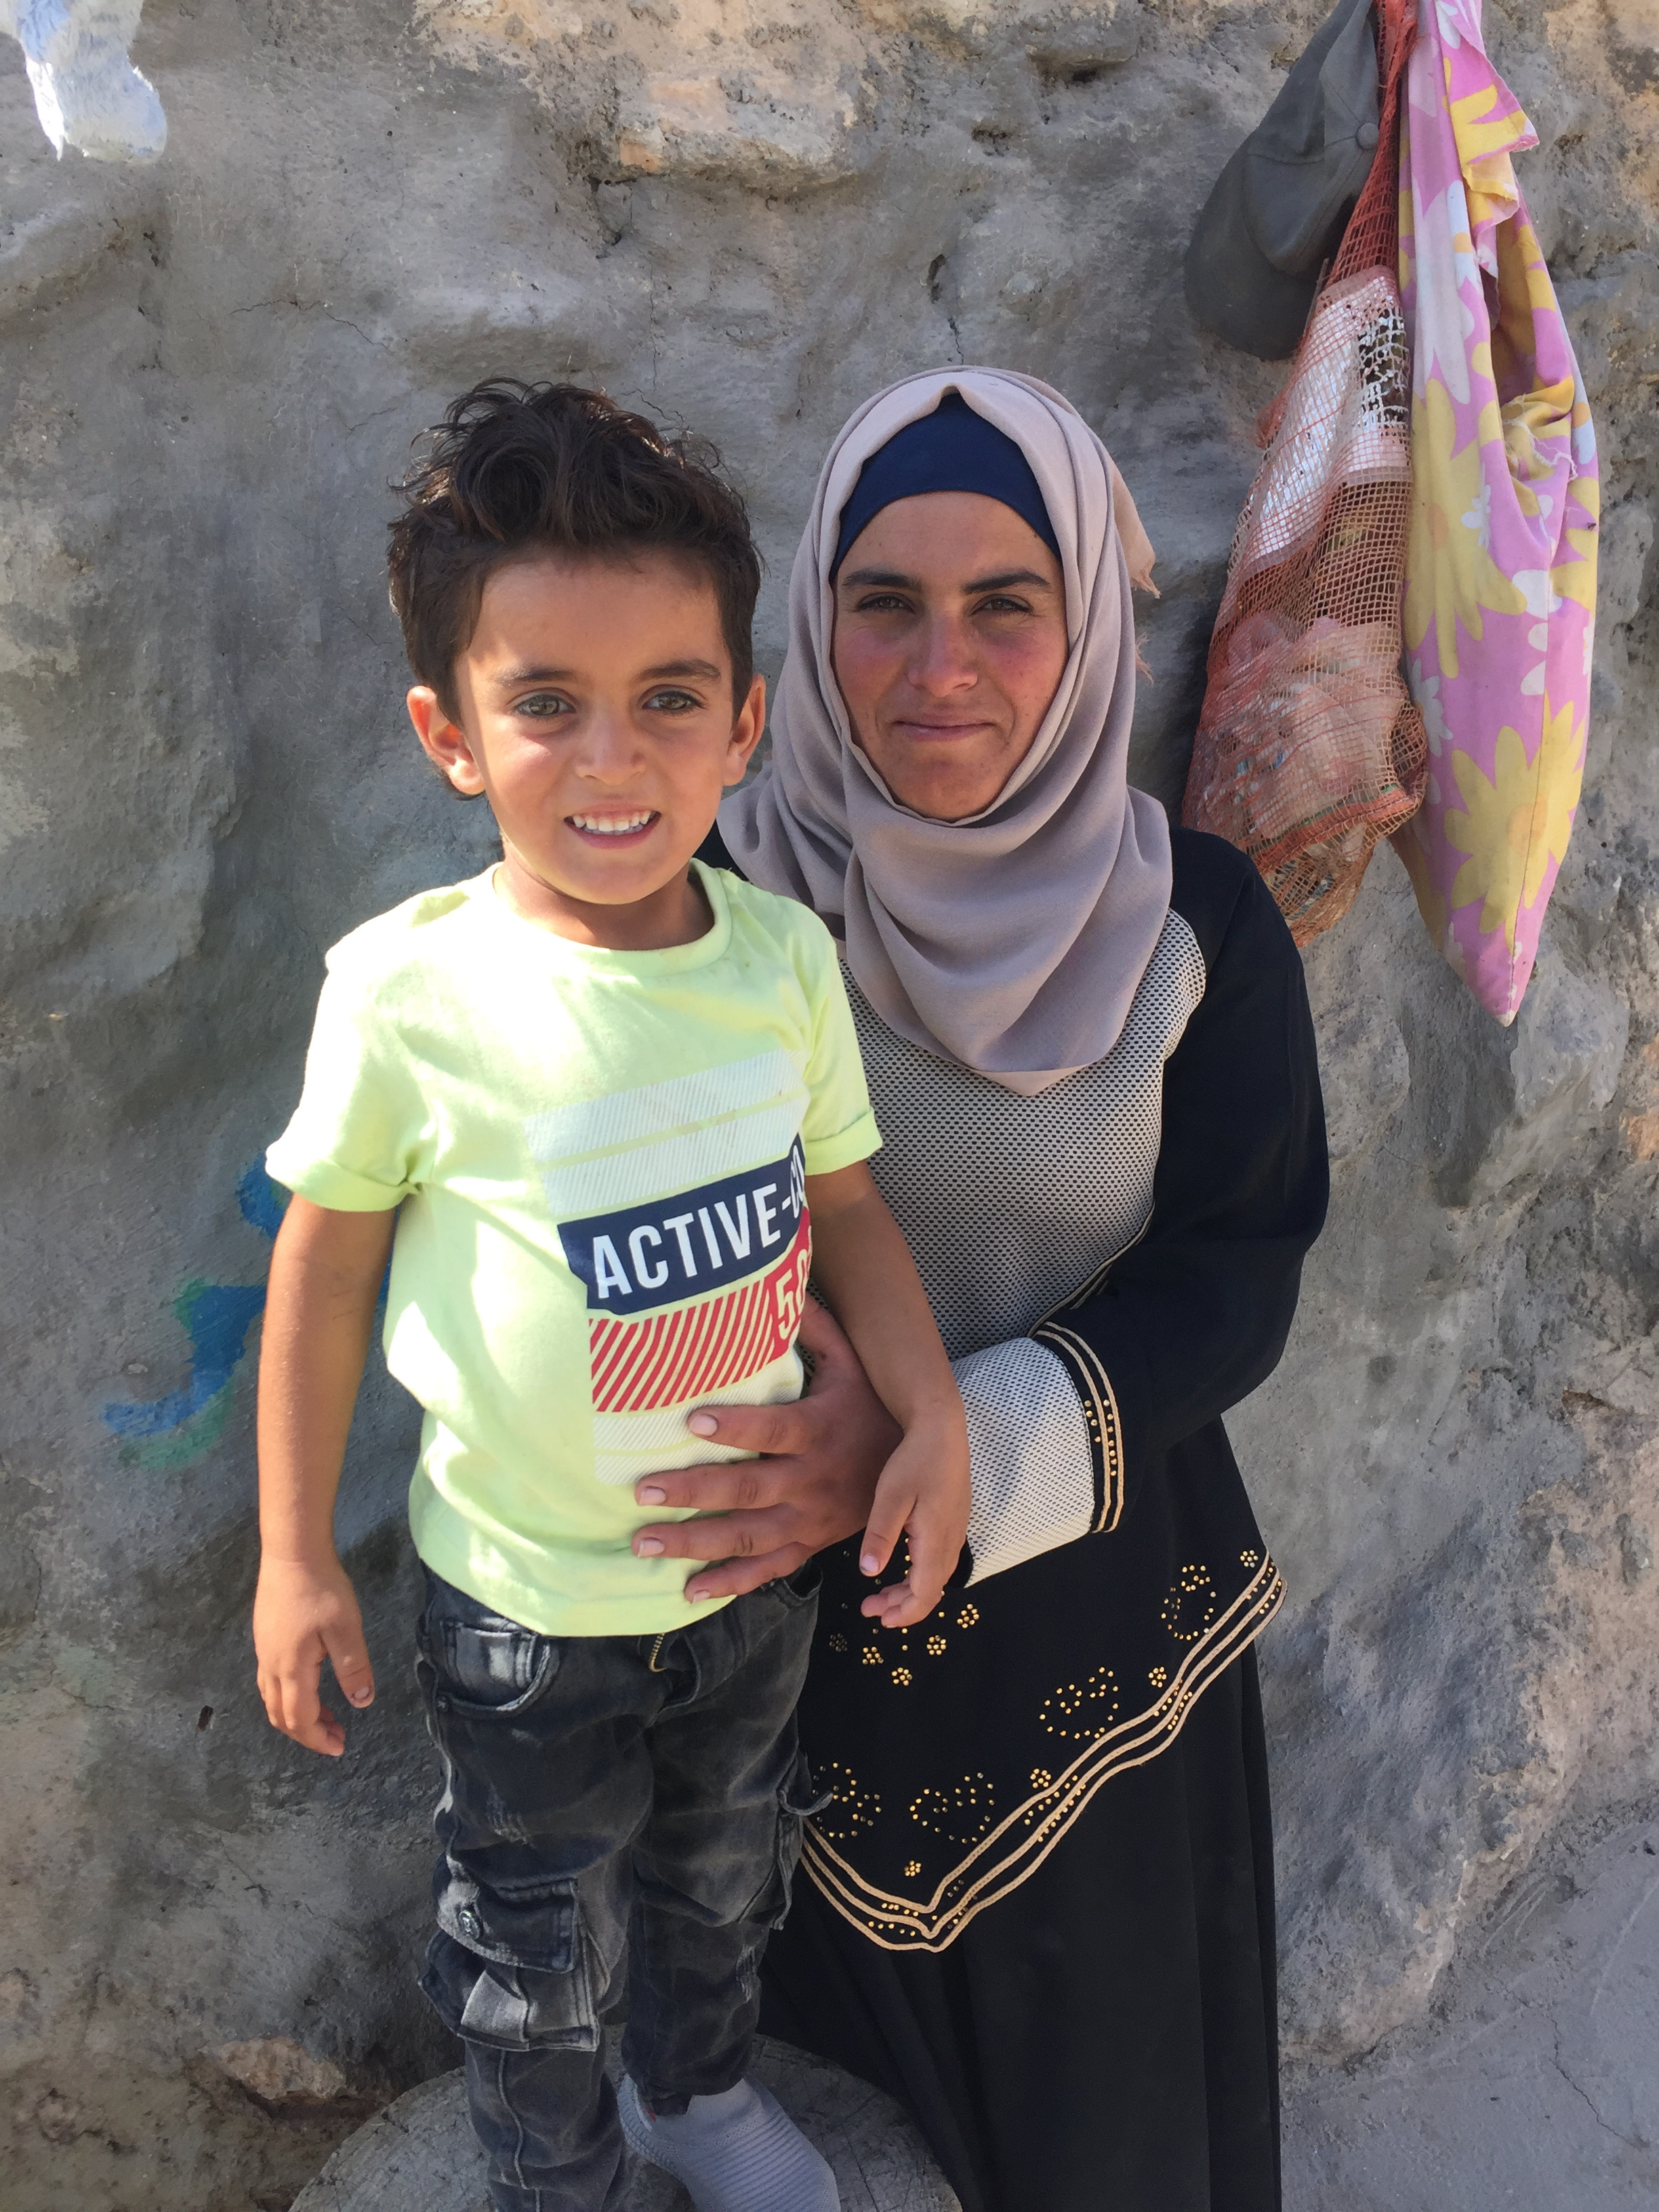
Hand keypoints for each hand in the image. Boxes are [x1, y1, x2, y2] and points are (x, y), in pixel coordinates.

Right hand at [253, 1554, 375, 1757]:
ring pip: (272, 1700)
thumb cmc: (321, 1589)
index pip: (300, 1720)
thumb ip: (353, 1668)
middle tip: (336, 1736)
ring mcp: (263, 1652)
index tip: (340, 1747)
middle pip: (280, 1717)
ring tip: (326, 1715)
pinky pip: (270, 1682)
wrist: (291, 1552)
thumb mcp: (346, 1629)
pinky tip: (308, 1685)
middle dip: (307, 1733)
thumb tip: (361, 1704)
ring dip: (296, 1716)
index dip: (319, 1739)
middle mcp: (270, 1667)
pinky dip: (288, 1697)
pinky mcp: (264, 1637)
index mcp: (291, 1670)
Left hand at [631, 1296, 898, 1602]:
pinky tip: (688, 1588)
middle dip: (693, 1491)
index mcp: (821, 1431)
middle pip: (749, 1489)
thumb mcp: (855, 1363)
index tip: (693, 1419)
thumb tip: (787, 1280)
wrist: (918, 1471)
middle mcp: (814, 1480)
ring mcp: (811, 1519)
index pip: (775, 1429)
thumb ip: (819, 1327)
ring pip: (748, 1536)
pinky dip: (730, 1582)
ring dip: (694, 1541)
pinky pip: (769, 1569)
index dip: (737, 1427)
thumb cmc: (872, 1408)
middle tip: (642, 1490)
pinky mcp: (810, 1543)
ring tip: (643, 1542)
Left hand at [856, 1411, 971, 1628]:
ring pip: (937, 1574)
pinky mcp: (954, 1519)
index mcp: (936, 1539)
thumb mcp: (891, 1497)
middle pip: (932, 1588)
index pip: (925, 1592)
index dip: (905, 1612)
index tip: (880, 1619)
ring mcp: (956, 1529)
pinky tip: (902, 1566)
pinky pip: (940, 1559)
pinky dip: (920, 1573)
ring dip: (911, 1590)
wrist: (942, 1428)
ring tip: (883, 1595)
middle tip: (872, 1609)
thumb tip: (869, 1573)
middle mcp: (952, 1539)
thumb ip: (880, 1536)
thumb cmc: (915, 1459)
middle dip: (904, 1606)